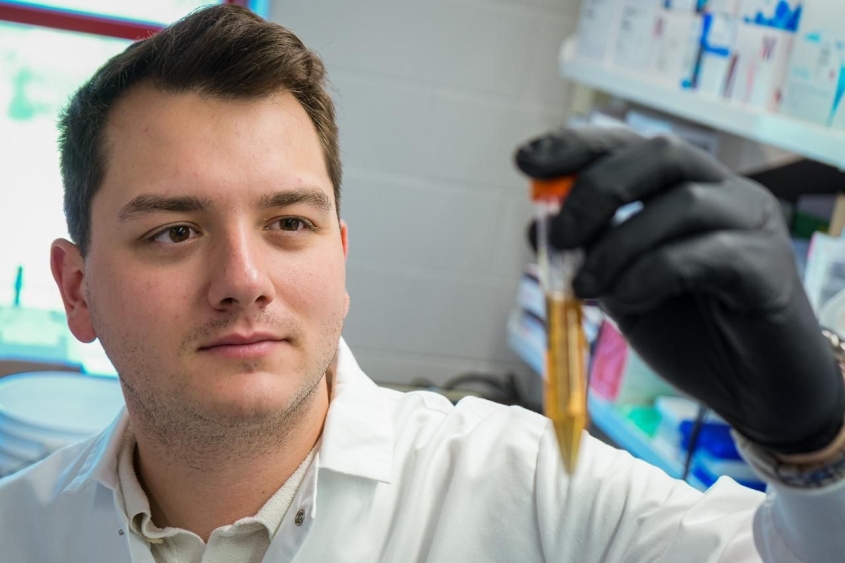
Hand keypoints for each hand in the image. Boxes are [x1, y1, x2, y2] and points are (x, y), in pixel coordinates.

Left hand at [515, 127, 844, 454]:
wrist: (749, 392)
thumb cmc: (689, 333)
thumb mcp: (620, 289)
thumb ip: (588, 255)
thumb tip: (536, 226)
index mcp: (685, 188)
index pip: (629, 145)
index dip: (577, 146)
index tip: (523, 161)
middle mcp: (724, 194)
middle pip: (661, 153)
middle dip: (596, 189)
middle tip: (559, 238)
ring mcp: (753, 226)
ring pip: (683, 202)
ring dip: (619, 244)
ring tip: (586, 288)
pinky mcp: (769, 269)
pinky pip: (707, 255)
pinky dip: (653, 272)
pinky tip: (626, 300)